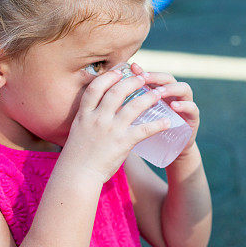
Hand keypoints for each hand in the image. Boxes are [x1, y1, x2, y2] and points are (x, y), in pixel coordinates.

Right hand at [62, 68, 171, 183]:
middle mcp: (97, 118)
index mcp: (85, 114)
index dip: (108, 77)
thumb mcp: (78, 130)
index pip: (96, 88)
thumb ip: (89, 118)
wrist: (77, 175)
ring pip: (134, 106)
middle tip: (144, 77)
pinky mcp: (123, 142)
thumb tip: (100, 108)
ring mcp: (111, 129)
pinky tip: (168, 121)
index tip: (119, 71)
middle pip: (117, 91)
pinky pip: (145, 129)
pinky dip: (158, 124)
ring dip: (149, 98)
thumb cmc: (77, 155)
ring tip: (159, 93)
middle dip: (133, 81)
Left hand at [129, 63, 198, 155]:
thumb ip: (132, 102)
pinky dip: (185, 105)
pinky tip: (175, 106)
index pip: (154, 75)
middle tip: (145, 79)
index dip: (145, 71)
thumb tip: (109, 91)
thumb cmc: (151, 131)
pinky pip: (192, 107)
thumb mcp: (140, 116)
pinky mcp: (193, 118)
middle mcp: (175, 94)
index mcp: (161, 91)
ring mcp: (186, 104)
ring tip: (159, 92)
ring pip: (184, 88)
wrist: (169, 150)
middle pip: (169, 78)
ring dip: (171, 89)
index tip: (133, 70)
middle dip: (157, 77)